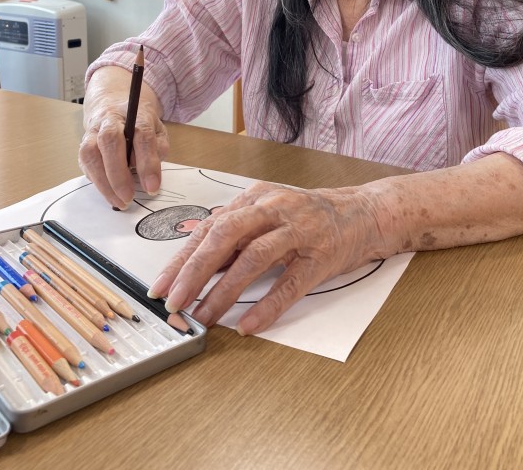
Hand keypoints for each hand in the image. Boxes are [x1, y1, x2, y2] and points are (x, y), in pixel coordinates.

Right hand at [78, 67, 168, 207]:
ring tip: (118, 202)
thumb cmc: (139, 123)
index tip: (152, 187)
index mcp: (135, 112)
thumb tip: (152, 173)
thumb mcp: (158, 129)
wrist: (111, 104)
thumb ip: (159, 147)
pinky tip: (108, 193)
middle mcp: (110, 119)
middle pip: (110, 141)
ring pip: (90, 153)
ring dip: (103, 182)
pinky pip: (84, 163)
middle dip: (118, 174)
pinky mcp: (82, 143)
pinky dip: (95, 180)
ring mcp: (93, 130)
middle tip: (129, 197)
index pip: (142, 135)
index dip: (147, 163)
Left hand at [147, 181, 389, 334]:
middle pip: (226, 235)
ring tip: (204, 317)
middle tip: (174, 303)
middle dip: (194, 271)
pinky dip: (267, 305)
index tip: (160, 286)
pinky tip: (249, 324)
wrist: (362, 213)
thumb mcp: (267, 215)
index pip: (210, 227)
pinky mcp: (321, 255)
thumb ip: (235, 235)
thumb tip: (194, 265)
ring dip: (224, 291)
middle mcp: (274, 208)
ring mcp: (299, 230)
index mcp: (256, 198)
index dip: (182, 258)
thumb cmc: (308, 218)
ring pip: (254, 258)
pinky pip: (290, 283)